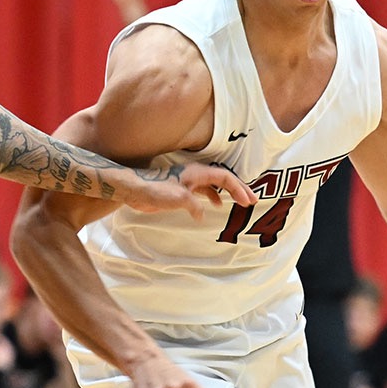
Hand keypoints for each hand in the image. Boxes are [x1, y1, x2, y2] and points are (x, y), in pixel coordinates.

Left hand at [119, 162, 256, 220]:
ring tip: (238, 203)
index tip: (248, 200)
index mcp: (197, 173)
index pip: (224, 176)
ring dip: (227, 193)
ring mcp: (188, 182)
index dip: (238, 187)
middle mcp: (195, 175)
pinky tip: (215, 207)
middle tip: (251, 200)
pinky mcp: (181, 190)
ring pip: (214, 186)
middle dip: (238, 189)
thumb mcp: (178, 198)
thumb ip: (194, 205)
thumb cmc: (155, 190)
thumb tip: (202, 214)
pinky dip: (212, 198)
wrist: (134, 190)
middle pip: (222, 179)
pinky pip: (203, 192)